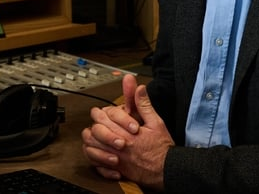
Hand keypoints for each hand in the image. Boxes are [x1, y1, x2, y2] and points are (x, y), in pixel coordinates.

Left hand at [81, 74, 172, 190]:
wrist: (167, 169)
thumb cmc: (162, 148)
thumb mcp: (156, 122)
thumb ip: (144, 105)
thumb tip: (139, 89)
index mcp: (127, 134)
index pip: (105, 118)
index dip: (102, 112)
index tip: (103, 111)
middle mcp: (119, 147)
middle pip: (95, 132)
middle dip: (94, 124)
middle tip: (97, 121)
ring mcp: (116, 159)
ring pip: (92, 148)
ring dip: (91, 140)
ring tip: (95, 135)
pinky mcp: (116, 170)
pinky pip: (96, 165)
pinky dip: (94, 158)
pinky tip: (98, 152)